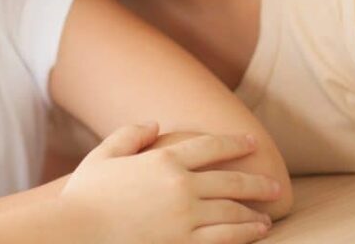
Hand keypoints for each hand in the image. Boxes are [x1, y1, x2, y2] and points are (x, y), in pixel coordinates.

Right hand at [61, 123, 280, 243]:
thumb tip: (154, 123)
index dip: (235, 143)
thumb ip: (129, 135)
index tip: (252, 143)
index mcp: (162, 160)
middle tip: (275, 185)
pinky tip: (254, 233)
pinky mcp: (184, 243)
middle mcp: (181, 186)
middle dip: (257, 182)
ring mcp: (186, 217)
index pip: (210, 147)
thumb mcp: (102, 156)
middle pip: (231, 180)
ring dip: (253, 212)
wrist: (79, 231)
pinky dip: (244, 235)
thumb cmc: (86, 195)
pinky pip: (224, 239)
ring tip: (266, 215)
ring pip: (233, 212)